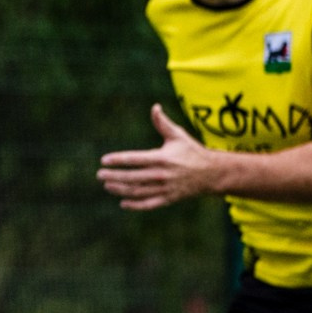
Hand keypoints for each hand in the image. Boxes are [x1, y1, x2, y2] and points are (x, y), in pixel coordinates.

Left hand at [99, 104, 228, 211]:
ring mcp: (165, 188)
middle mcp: (162, 174)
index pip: (136, 159)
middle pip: (133, 177)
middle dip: (114, 176)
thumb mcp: (178, 136)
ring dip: (120, 190)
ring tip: (107, 185)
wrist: (212, 173)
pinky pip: (149, 204)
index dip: (119, 160)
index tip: (104, 160)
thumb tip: (154, 107)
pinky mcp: (169, 199)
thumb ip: (163, 124)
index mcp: (163, 158)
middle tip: (99, 174)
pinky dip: (135, 205)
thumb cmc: (192, 151)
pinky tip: (122, 203)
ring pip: (138, 191)